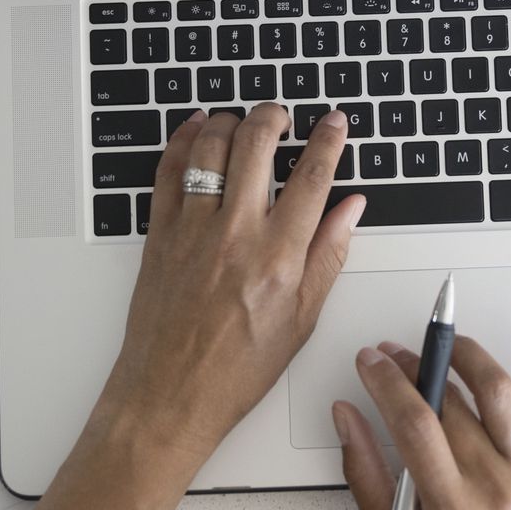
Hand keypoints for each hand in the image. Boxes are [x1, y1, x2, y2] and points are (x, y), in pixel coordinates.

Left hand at [97, 105, 364, 468]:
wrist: (170, 394)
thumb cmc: (236, 370)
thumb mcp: (301, 320)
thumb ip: (328, 256)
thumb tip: (351, 209)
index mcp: (279, 256)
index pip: (312, 177)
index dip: (328, 140)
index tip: (334, 121)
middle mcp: (235, 234)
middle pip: (257, 144)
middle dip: (274, 115)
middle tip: (283, 115)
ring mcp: (192, 230)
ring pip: (211, 147)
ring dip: (231, 121)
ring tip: (244, 121)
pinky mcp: (159, 234)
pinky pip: (168, 170)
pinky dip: (184, 141)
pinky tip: (198, 130)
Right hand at [336, 308, 510, 509]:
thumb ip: (366, 476)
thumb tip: (346, 417)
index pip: (415, 425)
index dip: (387, 383)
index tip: (369, 362)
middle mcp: (496, 486)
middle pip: (451, 404)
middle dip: (414, 368)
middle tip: (392, 355)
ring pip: (497, 389)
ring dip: (464, 354)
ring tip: (440, 342)